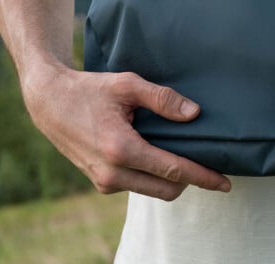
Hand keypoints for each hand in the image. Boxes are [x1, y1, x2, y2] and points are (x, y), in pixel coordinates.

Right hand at [21, 62, 231, 200]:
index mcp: (121, 149)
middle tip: (210, 163)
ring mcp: (105, 182)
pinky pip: (137, 185)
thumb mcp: (127, 84)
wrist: (49, 102)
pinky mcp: (100, 183)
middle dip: (192, 180)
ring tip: (186, 156)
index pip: (173, 170)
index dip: (203, 177)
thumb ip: (162, 98)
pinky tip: (159, 154)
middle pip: (168, 189)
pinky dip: (153, 175)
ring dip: (172, 179)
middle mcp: (112, 173)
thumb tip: (194, 114)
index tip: (225, 182)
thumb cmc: (89, 89)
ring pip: (153, 191)